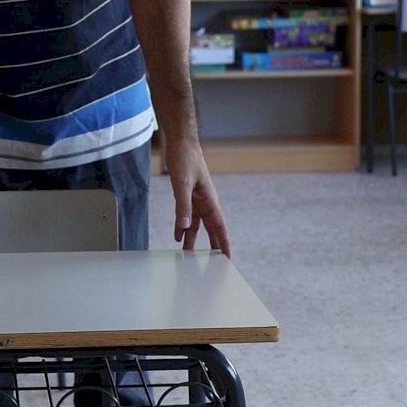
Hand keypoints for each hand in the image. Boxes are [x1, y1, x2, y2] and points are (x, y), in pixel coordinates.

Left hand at [163, 137, 231, 254]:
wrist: (180, 142)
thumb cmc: (186, 158)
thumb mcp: (182, 183)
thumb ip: (183, 205)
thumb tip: (185, 227)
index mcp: (210, 200)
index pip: (219, 226)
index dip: (224, 242)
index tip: (229, 257)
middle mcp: (205, 202)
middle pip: (211, 229)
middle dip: (213, 246)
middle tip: (215, 264)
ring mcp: (196, 199)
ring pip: (197, 225)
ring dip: (194, 239)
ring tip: (190, 255)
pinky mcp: (187, 195)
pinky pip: (186, 216)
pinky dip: (182, 227)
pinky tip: (178, 236)